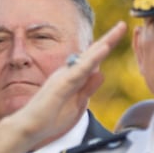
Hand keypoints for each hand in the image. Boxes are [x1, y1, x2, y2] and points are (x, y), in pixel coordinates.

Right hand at [4, 22, 126, 149]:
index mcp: (73, 76)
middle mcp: (68, 72)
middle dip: (109, 39)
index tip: (120, 34)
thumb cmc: (50, 117)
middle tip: (123, 25)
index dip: (106, 47)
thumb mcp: (77, 103)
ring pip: (88, 58)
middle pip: (92, 53)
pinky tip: (102, 51)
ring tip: (118, 31)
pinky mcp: (61, 84)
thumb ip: (88, 88)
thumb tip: (102, 74)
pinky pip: (79, 70)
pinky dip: (92, 60)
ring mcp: (64, 77)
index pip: (93, 60)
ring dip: (103, 44)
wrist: (30, 127)